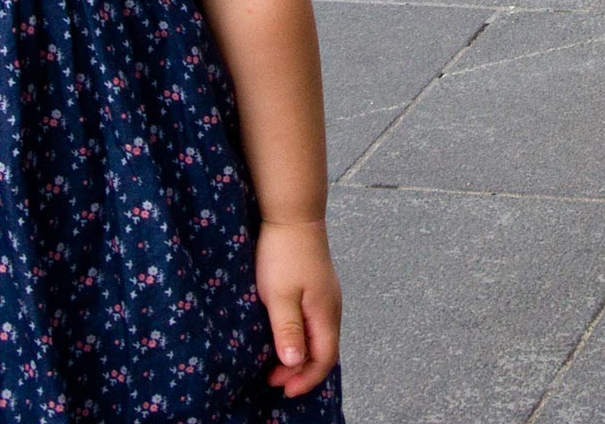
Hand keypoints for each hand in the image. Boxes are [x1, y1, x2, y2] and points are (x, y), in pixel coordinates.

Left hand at [258, 219, 340, 399]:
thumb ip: (289, 330)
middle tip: (272, 380)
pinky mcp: (319, 289)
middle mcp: (332, 307)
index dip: (306, 379)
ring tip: (275, 365)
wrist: (293, 215)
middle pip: (325, 351)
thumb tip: (295, 364)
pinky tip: (285, 337)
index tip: (282, 390)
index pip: (324, 358)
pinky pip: (315, 324)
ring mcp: (327, 297)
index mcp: (325, 312)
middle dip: (301, 371)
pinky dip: (302, 339)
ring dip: (300, 356)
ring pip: (320, 338)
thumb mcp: (279, 295)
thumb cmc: (284, 253)